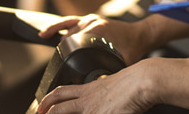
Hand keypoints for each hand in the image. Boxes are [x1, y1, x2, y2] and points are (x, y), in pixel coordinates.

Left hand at [36, 59, 160, 113]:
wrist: (145, 79)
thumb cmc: (137, 81)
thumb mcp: (114, 85)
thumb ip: (103, 93)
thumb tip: (105, 101)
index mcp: (90, 89)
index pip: (62, 92)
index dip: (49, 100)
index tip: (43, 107)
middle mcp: (87, 100)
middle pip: (58, 105)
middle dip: (45, 110)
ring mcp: (93, 110)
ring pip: (63, 112)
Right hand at [39, 15, 151, 64]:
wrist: (141, 34)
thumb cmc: (134, 47)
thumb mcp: (124, 60)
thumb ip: (113, 69)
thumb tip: (100, 81)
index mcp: (98, 30)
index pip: (75, 40)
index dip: (66, 52)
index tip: (59, 64)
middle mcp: (92, 21)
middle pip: (69, 34)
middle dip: (61, 47)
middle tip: (54, 60)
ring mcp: (90, 19)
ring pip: (67, 26)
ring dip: (55, 32)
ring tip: (43, 38)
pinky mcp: (90, 19)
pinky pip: (70, 21)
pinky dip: (58, 25)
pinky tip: (47, 32)